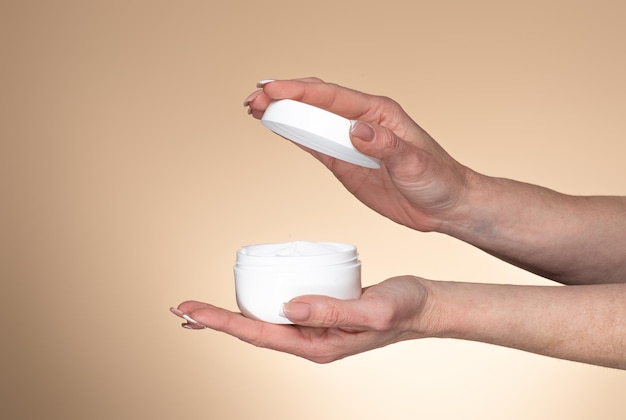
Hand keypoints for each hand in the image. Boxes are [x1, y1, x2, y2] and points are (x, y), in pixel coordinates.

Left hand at [171, 276, 431, 362]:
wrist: (424, 306)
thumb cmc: (404, 308)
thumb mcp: (373, 309)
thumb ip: (332, 309)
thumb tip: (287, 307)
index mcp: (318, 344)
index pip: (259, 334)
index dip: (222, 322)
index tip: (191, 310)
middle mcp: (312, 340)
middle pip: (254, 332)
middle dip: (216, 322)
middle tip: (183, 309)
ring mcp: (316, 328)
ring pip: (265, 323)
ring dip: (233, 315)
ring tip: (203, 309)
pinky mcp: (321, 313)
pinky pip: (281, 311)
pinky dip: (258, 304)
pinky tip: (250, 296)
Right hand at [245, 78, 474, 231]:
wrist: (445, 206)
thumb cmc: (438, 179)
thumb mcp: (415, 162)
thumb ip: (384, 146)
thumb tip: (356, 130)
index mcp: (379, 114)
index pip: (333, 97)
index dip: (301, 92)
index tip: (274, 90)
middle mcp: (362, 123)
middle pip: (316, 103)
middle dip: (284, 98)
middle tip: (255, 97)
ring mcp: (351, 143)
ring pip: (311, 122)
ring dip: (284, 115)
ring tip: (255, 108)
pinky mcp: (346, 164)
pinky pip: (315, 146)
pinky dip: (294, 136)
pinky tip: (277, 128)